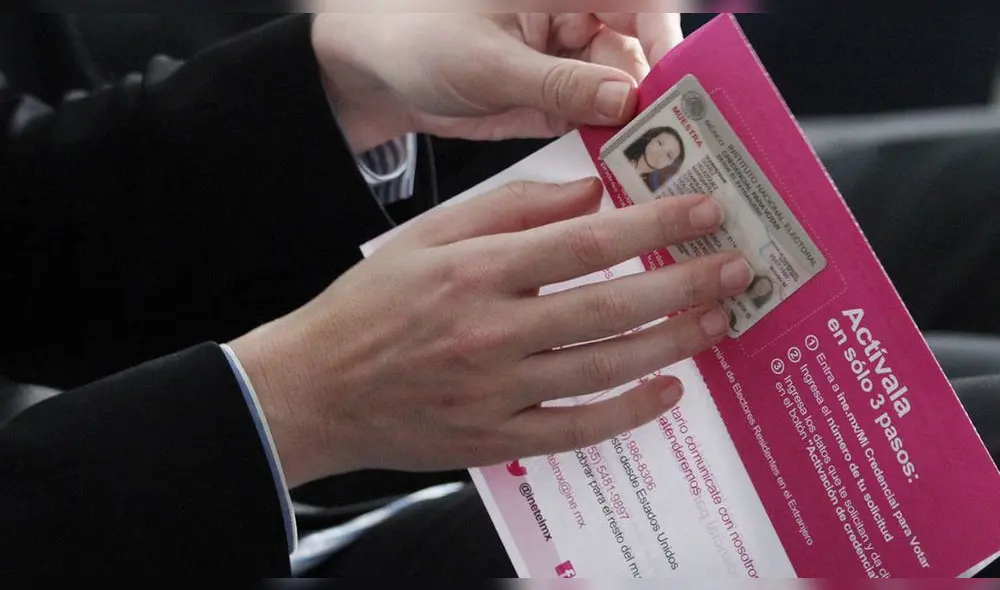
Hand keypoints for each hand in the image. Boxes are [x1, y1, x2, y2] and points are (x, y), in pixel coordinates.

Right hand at [229, 179, 751, 487]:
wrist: (318, 389)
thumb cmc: (371, 306)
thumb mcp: (427, 236)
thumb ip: (508, 209)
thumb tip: (587, 194)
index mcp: (476, 271)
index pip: (585, 241)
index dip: (654, 224)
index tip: (703, 213)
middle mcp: (492, 331)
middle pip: (609, 304)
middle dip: (684, 284)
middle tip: (736, 269)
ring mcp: (497, 391)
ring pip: (604, 367)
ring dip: (671, 343)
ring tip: (718, 321)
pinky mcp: (496, 438)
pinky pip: (577, 429)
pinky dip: (628, 413)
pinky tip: (669, 391)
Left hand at [312, 13, 683, 151]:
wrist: (378, 74)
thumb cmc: (419, 39)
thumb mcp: (489, 63)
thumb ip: (559, 83)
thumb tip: (624, 97)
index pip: (639, 5)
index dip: (665, 39)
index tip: (675, 82)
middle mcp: (575, 23)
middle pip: (640, 54)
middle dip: (657, 95)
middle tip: (671, 139)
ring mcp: (568, 66)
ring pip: (624, 93)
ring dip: (638, 126)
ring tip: (653, 162)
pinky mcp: (557, 102)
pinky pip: (598, 120)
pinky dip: (611, 142)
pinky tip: (623, 165)